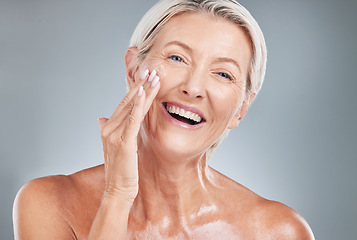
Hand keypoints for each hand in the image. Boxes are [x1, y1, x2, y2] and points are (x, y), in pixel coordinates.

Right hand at [98, 70, 159, 202]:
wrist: (118, 190)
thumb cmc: (121, 171)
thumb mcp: (114, 148)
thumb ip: (110, 131)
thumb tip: (101, 118)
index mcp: (108, 128)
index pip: (124, 105)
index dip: (135, 90)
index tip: (146, 78)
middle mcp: (108, 128)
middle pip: (127, 102)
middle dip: (141, 85)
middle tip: (152, 70)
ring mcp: (114, 135)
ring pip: (131, 108)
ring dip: (143, 91)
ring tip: (154, 77)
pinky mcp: (123, 142)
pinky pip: (132, 120)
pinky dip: (138, 105)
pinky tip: (144, 93)